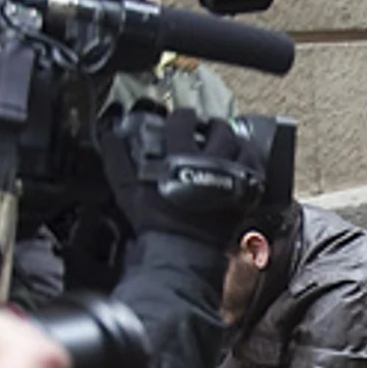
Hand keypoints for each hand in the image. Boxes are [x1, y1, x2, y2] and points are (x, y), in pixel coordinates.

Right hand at [97, 104, 266, 248]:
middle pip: (220, 130)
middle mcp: (212, 161)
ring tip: (225, 144)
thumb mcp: (127, 189)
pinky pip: (256, 169)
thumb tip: (110, 136)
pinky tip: (241, 162)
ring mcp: (232, 177)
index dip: (181, 117)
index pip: (185, 121)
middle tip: (205, 129)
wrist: (181, 251)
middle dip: (212, 126)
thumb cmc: (154, 220)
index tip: (180, 119)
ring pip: (243, 147)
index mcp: (183, 155)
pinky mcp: (245, 194)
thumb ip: (117, 159)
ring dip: (234, 141)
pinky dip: (250, 161)